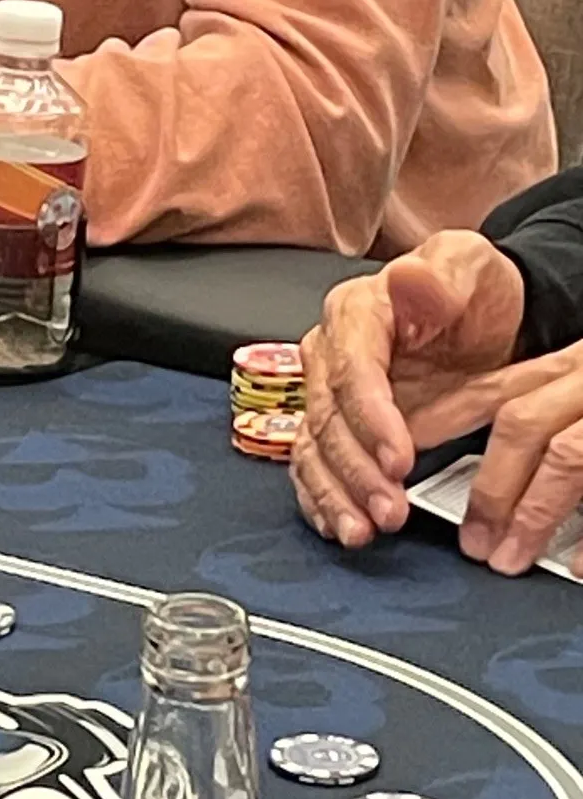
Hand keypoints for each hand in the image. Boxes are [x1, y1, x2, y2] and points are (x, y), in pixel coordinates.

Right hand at [291, 231, 525, 549]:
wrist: (485, 320)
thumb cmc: (475, 293)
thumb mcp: (468, 268)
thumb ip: (438, 276)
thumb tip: (407, 278)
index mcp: (355, 313)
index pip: (350, 371)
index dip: (370, 419)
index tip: (399, 460)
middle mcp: (329, 354)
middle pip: (326, 419)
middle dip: (355, 470)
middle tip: (389, 509)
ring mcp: (329, 394)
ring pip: (313, 450)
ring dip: (335, 495)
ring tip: (363, 530)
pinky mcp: (337, 426)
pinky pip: (314, 467)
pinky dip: (323, 501)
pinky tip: (340, 526)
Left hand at [455, 340, 582, 573]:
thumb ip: (555, 403)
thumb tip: (504, 454)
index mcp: (576, 366)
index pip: (497, 390)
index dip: (446, 420)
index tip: (408, 451)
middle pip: (524, 424)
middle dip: (490, 487)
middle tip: (469, 542)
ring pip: (567, 459)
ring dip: (533, 516)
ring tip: (508, 561)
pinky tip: (577, 567)